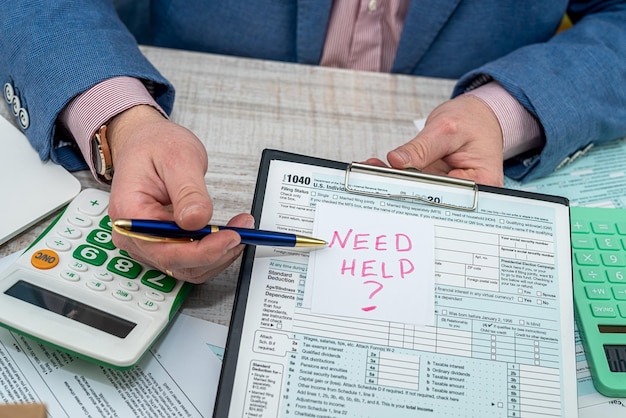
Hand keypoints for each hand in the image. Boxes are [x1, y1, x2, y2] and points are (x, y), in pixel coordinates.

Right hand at [105, 105, 253, 282]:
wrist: (145, 142)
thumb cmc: (155, 145)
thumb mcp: (178, 158)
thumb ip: (188, 192)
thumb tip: (197, 220)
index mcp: (130, 213)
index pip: (166, 248)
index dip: (203, 250)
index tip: (231, 237)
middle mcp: (133, 235)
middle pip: (178, 263)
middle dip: (216, 252)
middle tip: (243, 231)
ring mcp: (145, 242)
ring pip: (187, 267)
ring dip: (217, 255)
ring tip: (239, 230)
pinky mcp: (159, 243)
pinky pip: (188, 259)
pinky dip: (211, 252)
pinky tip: (227, 235)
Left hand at [367, 95, 504, 185]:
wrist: (478, 116)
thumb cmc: (472, 120)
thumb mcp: (446, 129)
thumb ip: (421, 148)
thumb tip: (396, 162)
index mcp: (480, 184)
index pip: (444, 196)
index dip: (415, 193)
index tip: (390, 186)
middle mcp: (465, 193)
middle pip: (429, 199)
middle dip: (399, 190)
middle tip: (372, 180)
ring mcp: (447, 189)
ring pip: (416, 192)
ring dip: (392, 183)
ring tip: (369, 172)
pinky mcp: (433, 183)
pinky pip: (413, 183)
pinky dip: (396, 175)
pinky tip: (376, 168)